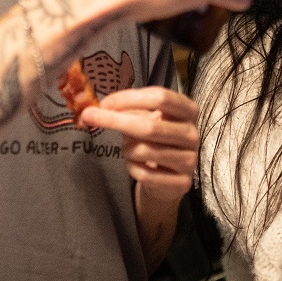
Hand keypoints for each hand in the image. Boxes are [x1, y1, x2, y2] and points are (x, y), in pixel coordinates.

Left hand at [80, 87, 198, 201]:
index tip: (104, 102)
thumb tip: (101, 108)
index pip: (160, 97)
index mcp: (188, 110)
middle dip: (114, 121)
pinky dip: (131, 168)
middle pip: (150, 125)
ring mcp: (190, 159)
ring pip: (143, 151)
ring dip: (126, 150)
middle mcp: (192, 133)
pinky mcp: (182, 182)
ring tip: (129, 150)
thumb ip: (129, 110)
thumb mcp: (147, 119)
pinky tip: (136, 166)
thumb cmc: (155, 141)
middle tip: (89, 117)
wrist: (169, 176)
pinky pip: (144, 174)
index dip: (129, 98)